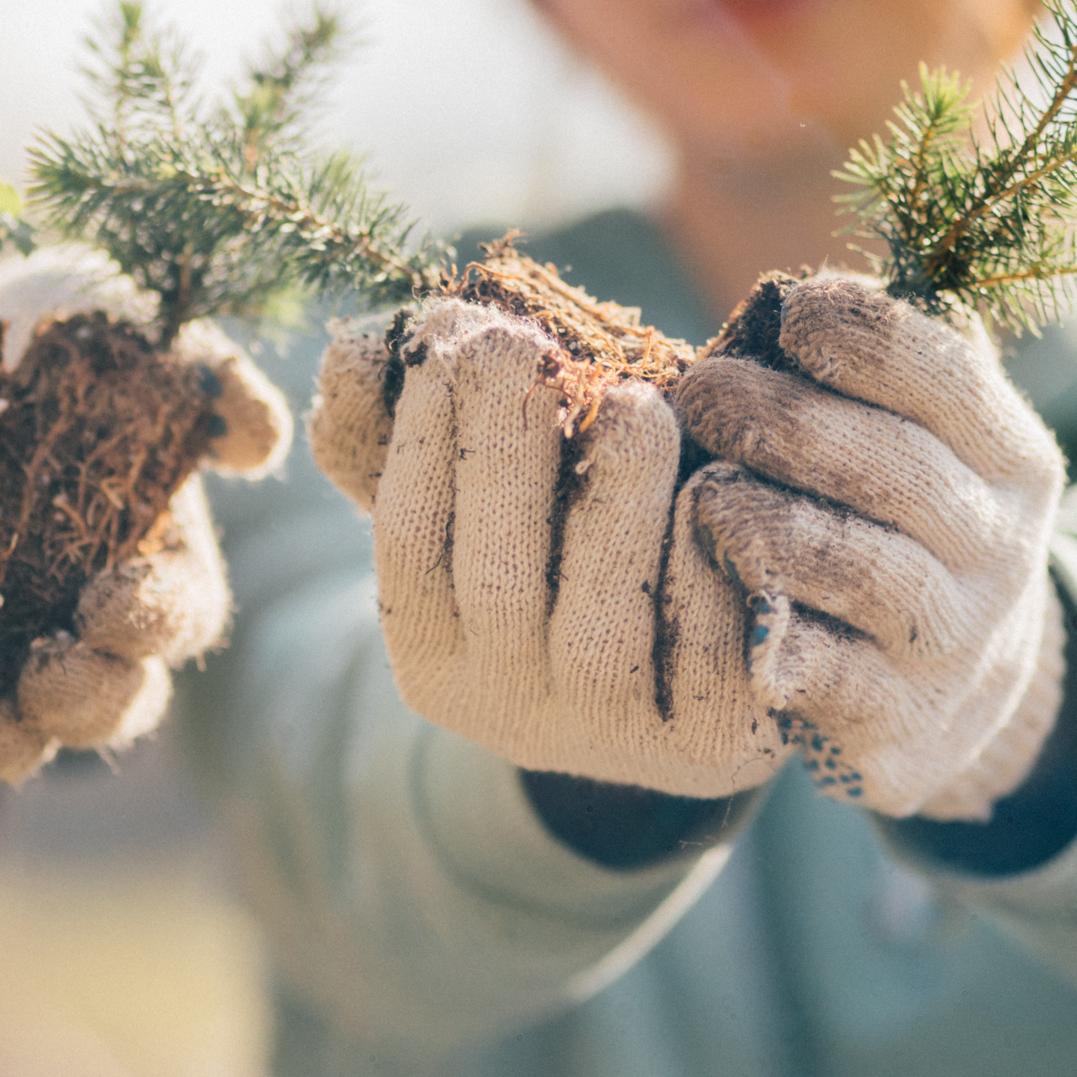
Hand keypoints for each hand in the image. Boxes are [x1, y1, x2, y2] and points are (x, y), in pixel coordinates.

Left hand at [0, 253, 288, 784]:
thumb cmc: (29, 334)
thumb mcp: (114, 324)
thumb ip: (200, 374)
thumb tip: (258, 441)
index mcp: (146, 559)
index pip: (177, 614)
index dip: (155, 620)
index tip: (113, 602)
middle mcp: (79, 628)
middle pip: (111, 699)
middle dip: (90, 698)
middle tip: (48, 677)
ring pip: (19, 739)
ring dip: (8, 742)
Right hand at [308, 299, 785, 798]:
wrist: (685, 692)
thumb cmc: (570, 548)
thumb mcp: (484, 495)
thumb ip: (414, 422)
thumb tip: (357, 354)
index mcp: (433, 648)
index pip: (410, 535)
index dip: (424, 432)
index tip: (450, 332)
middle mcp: (509, 707)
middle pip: (496, 575)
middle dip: (501, 447)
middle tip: (518, 343)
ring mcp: (610, 733)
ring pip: (601, 620)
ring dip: (616, 495)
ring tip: (632, 402)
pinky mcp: (710, 744)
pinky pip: (708, 647)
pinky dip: (708, 559)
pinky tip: (718, 482)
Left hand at [672, 274, 1066, 820]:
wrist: (958, 684)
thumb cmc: (900, 517)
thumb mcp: (926, 437)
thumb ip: (882, 366)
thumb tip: (791, 298)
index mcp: (1012, 458)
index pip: (951, 376)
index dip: (868, 334)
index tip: (791, 310)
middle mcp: (1002, 549)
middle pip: (895, 469)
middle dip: (785, 420)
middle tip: (700, 391)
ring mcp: (958, 642)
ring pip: (863, 571)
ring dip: (768, 522)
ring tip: (697, 493)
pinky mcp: (904, 725)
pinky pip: (831, 676)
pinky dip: (774, 636)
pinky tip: (722, 596)